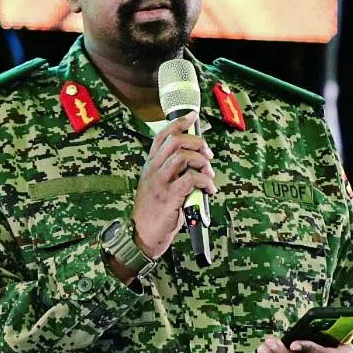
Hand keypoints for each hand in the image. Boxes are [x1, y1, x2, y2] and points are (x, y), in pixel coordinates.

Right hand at [131, 112, 216, 258]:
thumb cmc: (155, 212)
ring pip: (182, 156)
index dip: (179, 123)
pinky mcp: (169, 196)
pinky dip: (205, 181)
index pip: (162, 136)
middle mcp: (153, 170)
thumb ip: (173, 173)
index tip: (193, 117)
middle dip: (197, 142)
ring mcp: (160, 182)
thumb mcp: (158, 186)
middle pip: (175, 141)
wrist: (143, 235)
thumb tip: (198, 163)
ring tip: (208, 173)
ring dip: (201, 161)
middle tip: (208, 154)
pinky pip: (191, 179)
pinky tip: (209, 189)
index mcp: (150, 166)